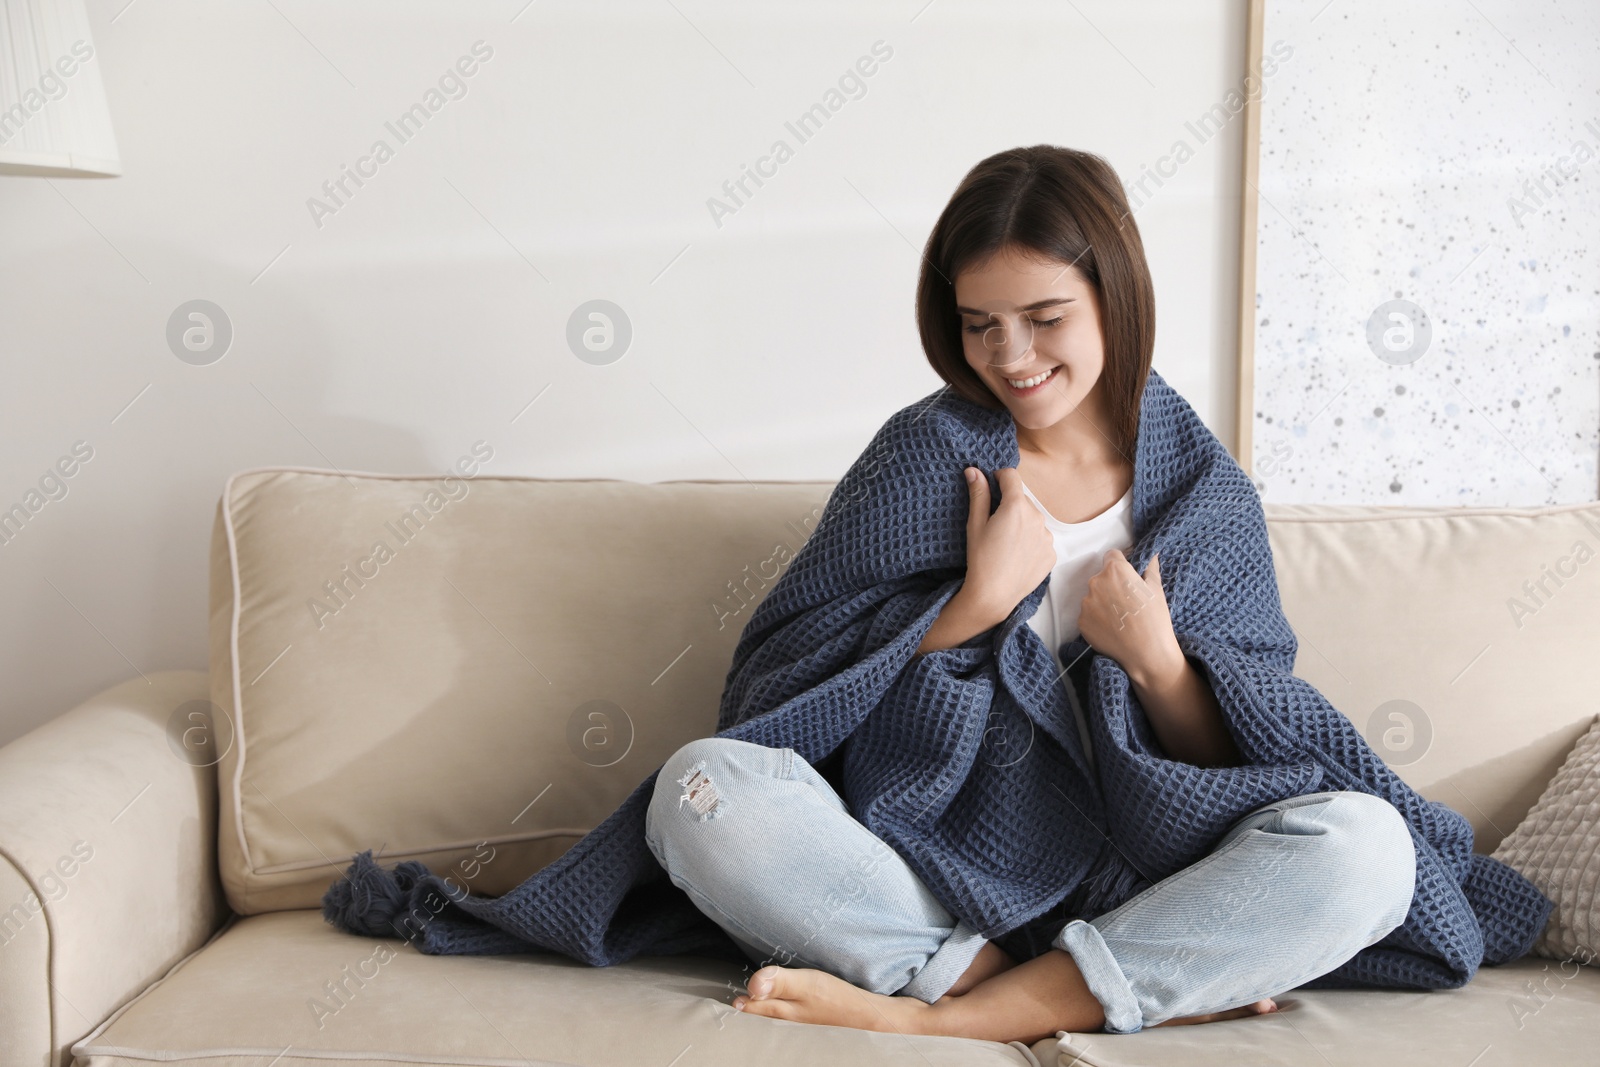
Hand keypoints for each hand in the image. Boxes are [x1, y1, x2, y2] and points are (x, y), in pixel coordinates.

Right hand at [960, 466, 1055, 625]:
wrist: (994, 595)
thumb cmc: (981, 559)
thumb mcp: (975, 524)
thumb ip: (978, 494)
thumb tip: (974, 470)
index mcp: (1016, 507)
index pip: (1011, 476)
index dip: (998, 477)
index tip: (991, 485)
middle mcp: (1037, 518)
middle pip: (1022, 500)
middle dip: (1009, 505)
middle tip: (994, 525)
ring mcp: (1047, 536)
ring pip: (1032, 519)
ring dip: (1021, 523)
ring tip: (1005, 544)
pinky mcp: (1052, 553)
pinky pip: (1040, 538)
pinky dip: (1030, 541)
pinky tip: (1016, 555)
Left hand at [1077, 549, 1182, 686]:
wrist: (1146, 653)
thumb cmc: (1155, 619)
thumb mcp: (1156, 589)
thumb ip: (1150, 568)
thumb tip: (1152, 555)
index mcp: (1115, 570)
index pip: (1112, 556)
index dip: (1121, 565)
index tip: (1128, 577)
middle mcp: (1096, 583)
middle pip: (1101, 577)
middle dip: (1112, 585)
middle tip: (1127, 602)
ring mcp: (1086, 603)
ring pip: (1094, 596)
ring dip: (1103, 602)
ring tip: (1120, 617)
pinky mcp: (1081, 621)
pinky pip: (1088, 614)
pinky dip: (1097, 618)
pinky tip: (1112, 628)